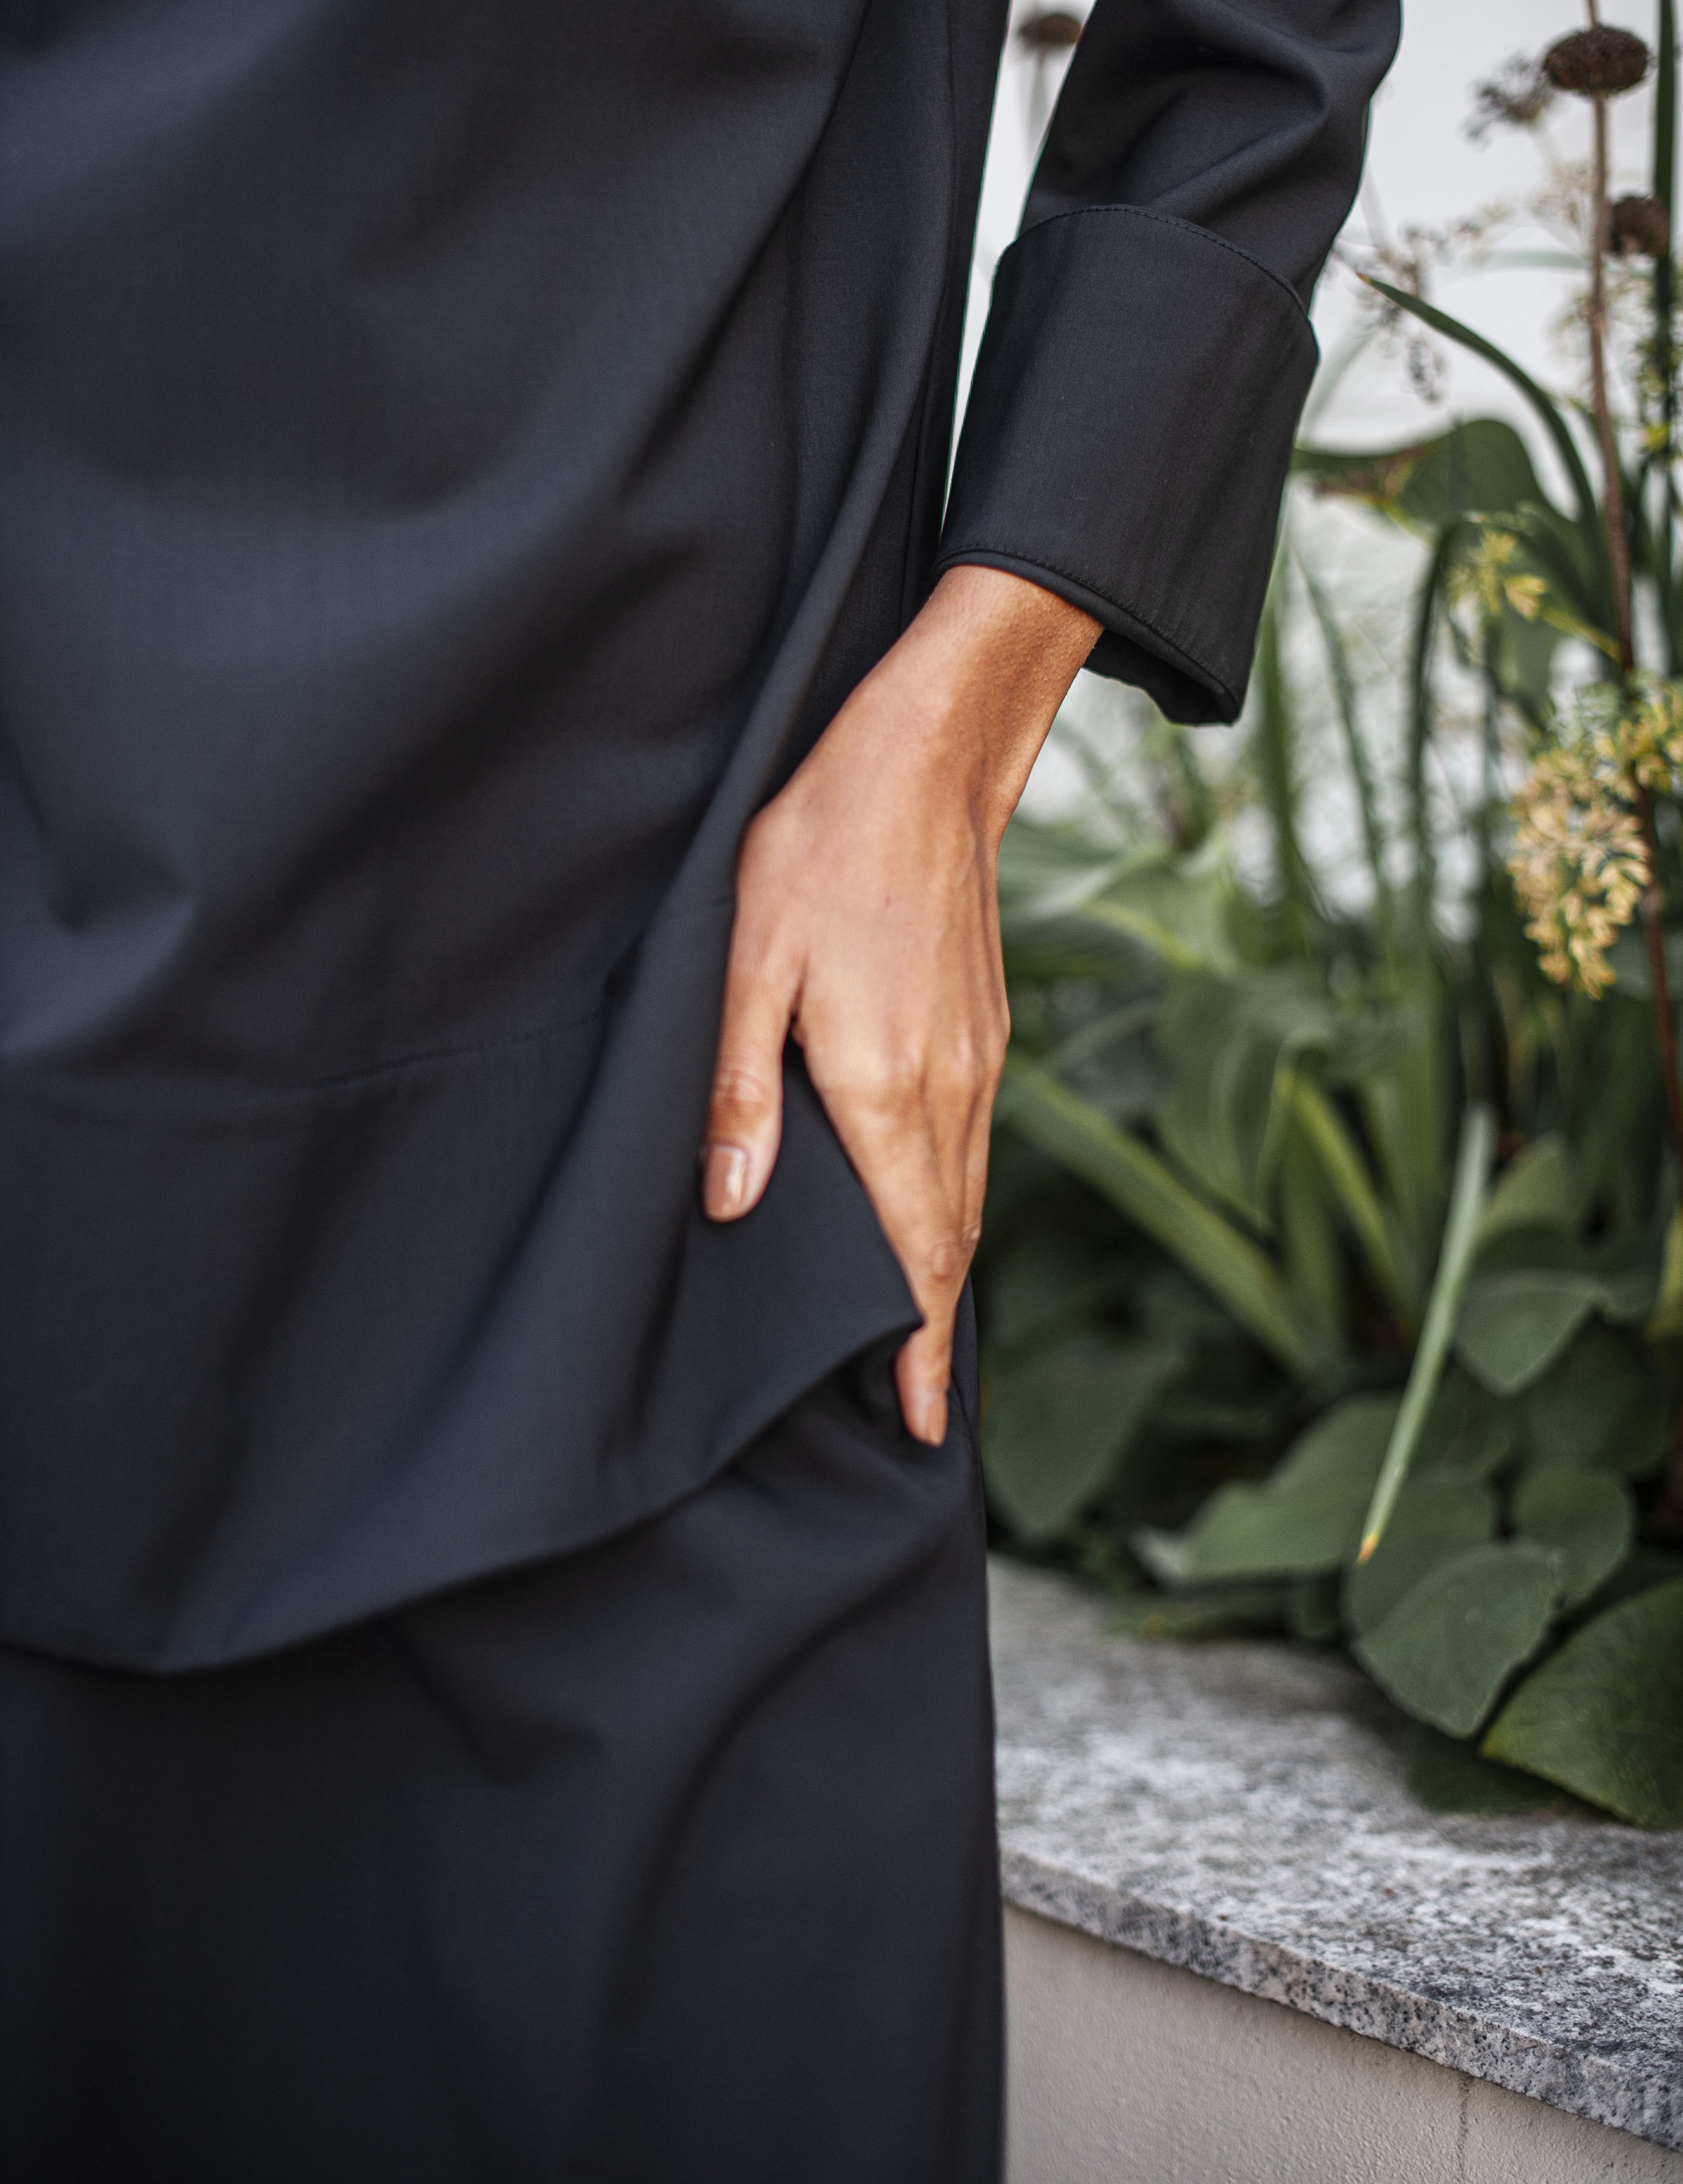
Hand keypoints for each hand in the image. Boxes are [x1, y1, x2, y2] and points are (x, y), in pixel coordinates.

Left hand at [702, 566, 1100, 1443]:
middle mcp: (949, 1087)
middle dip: (941, 1332)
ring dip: (951, 1273)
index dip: (922, 1345)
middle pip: (955, 1241)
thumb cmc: (824, 845)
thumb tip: (739, 1204)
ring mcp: (978, 1058)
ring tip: (928, 1342)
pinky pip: (975, 1147)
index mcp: (887, 1083)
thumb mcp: (748, 959)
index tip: (927, 1425)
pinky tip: (933, 1218)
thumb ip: (739, 1090)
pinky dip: (958, 1206)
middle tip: (929, 1415)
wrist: (928, 758)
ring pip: (971, 1196)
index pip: (916, 1249)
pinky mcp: (983, 1029)